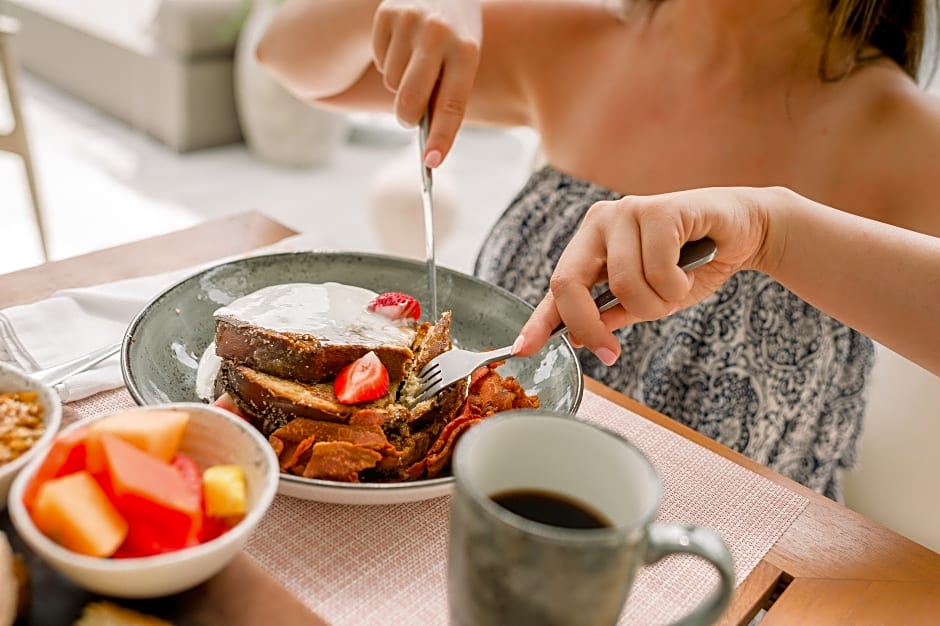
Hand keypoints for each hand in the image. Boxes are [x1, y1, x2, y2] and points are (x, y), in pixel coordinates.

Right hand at [372, 0, 481, 166]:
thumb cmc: (457, 32)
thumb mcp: (465, 56)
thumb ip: (447, 91)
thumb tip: (424, 134)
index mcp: (467, 50)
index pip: (452, 105)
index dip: (441, 137)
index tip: (432, 162)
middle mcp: (438, 35)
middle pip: (410, 100)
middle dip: (406, 118)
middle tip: (409, 119)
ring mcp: (409, 22)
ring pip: (391, 82)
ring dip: (399, 83)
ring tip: (415, 61)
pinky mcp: (386, 13)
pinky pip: (378, 60)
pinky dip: (387, 61)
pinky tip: (403, 44)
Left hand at [513, 187, 783, 363]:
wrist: (745, 231)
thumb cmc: (694, 263)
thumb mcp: (648, 298)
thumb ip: (612, 312)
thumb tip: (576, 337)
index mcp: (591, 243)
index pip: (557, 286)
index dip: (538, 321)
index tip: (522, 350)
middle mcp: (600, 222)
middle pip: (569, 284)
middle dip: (589, 327)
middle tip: (611, 354)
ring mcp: (626, 211)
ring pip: (624, 286)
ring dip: (657, 305)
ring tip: (676, 287)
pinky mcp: (658, 208)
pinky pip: (657, 271)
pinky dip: (677, 285)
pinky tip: (691, 267)